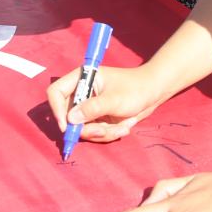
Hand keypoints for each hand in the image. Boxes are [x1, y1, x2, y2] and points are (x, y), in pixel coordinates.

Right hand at [46, 65, 163, 142]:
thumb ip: (93, 108)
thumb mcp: (115, 99)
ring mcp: (90, 107)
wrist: (155, 93)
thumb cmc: (136, 88)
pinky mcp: (99, 118)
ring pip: (83, 129)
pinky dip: (109, 133)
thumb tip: (70, 119)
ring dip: (102, 132)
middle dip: (87, 128)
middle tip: (103, 131)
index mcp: (83, 78)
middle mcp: (83, 93)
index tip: (66, 125)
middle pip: (68, 116)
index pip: (56, 92)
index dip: (57, 109)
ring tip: (122, 127)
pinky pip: (95, 133)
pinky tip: (125, 126)